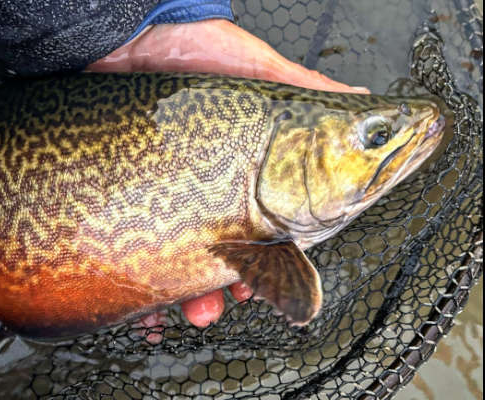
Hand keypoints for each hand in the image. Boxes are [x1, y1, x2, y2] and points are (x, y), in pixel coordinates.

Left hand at [89, 19, 367, 331]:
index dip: (274, 251)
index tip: (274, 274)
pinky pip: (137, 248)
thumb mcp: (258, 72)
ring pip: (184, 258)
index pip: (269, 219)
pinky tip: (151, 307)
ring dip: (194, 293)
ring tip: (197, 309)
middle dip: (236, 281)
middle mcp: (209, 182)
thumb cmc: (195, 47)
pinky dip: (146, 283)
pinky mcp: (133, 191)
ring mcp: (170, 189)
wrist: (129, 35)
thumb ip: (308, 94)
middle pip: (227, 248)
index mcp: (247, 164)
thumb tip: (364, 100)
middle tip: (241, 295)